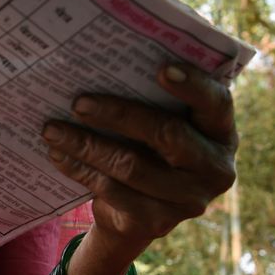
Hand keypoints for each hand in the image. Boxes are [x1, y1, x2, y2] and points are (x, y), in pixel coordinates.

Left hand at [41, 64, 237, 253]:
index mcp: (222, 133)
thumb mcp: (165, 122)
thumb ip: (157, 95)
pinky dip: (80, 169)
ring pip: (131, 166)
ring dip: (86, 144)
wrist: (140, 212)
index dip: (192, 85)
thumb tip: (118, 52)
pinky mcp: (156, 222)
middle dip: (118, 115)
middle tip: (78, 102)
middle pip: (167, 135)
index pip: (216, 103)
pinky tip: (58, 154)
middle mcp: (215, 169)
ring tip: (52, 129)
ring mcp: (188, 200)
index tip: (160, 68)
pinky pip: (112, 191)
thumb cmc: (153, 148)